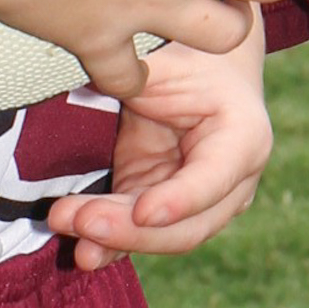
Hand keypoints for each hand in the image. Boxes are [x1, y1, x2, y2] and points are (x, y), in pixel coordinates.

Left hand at [48, 20, 272, 270]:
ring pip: (160, 235)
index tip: (143, 211)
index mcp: (242, 140)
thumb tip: (87, 84)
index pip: (212, 179)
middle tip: (82, 221)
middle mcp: (229, 186)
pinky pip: (140, 232)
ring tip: (66, 223)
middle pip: (185, 224)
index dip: (178, 200)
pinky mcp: (164, 206)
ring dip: (112, 236)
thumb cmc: (190, 57)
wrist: (203, 68)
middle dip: (131, 228)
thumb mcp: (170, 60)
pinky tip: (83, 250)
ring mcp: (198, 204)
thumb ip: (138, 77)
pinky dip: (110, 242)